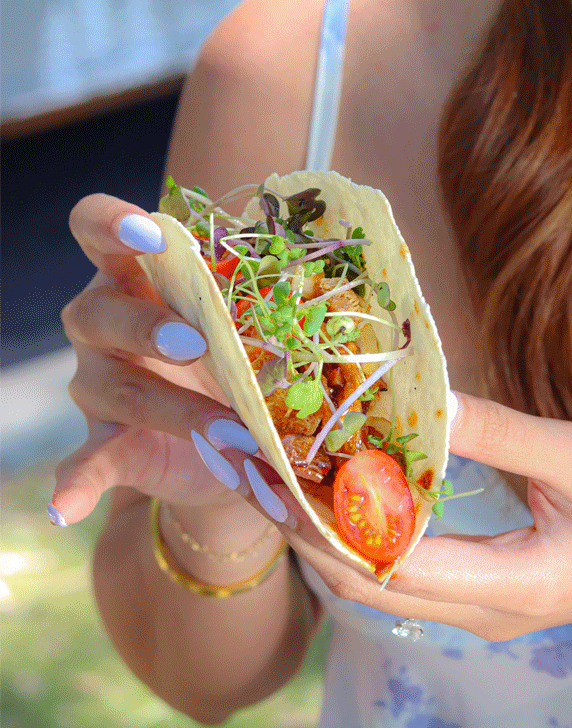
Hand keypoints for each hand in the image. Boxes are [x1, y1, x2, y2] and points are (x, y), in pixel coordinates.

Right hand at [54, 193, 298, 528]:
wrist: (226, 439)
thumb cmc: (237, 353)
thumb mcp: (250, 319)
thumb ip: (268, 289)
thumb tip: (348, 261)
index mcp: (136, 272)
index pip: (95, 227)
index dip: (112, 222)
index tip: (151, 232)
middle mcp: (103, 321)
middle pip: (98, 312)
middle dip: (146, 326)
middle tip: (198, 344)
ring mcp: (98, 385)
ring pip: (114, 388)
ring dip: (174, 412)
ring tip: (232, 435)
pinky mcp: (108, 444)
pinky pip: (85, 462)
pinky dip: (77, 483)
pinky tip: (67, 505)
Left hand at [285, 391, 571, 675]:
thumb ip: (498, 434)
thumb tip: (421, 399)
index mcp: (508, 587)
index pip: (387, 566)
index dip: (323, 524)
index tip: (274, 475)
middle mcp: (480, 614)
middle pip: (366, 584)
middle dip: (305, 531)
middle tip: (257, 470)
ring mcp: (476, 612)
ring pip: (377, 584)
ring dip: (326, 535)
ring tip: (284, 476)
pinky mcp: (477, 595)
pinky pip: (402, 574)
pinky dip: (362, 536)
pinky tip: (343, 493)